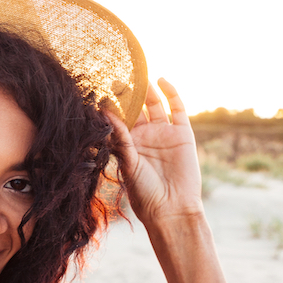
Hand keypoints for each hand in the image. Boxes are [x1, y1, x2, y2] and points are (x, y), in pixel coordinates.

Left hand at [105, 79, 202, 226]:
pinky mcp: (183, 133)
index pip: (118, 119)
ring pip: (155, 105)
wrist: (172, 208)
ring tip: (137, 74)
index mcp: (128, 145)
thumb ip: (120, 137)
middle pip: (136, 109)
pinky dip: (171, 93)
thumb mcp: (128, 163)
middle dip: (128, 93)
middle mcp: (145, 137)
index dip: (111, 105)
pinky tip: (162, 80)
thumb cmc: (145, 192)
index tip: (99, 89)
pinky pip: (178, 108)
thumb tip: (106, 112)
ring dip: (147, 90)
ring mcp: (164, 134)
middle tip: (115, 76)